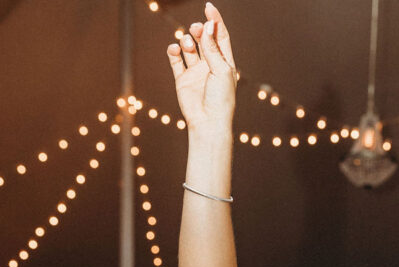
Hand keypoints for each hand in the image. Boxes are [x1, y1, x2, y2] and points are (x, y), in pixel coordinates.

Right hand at [167, 4, 236, 131]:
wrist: (208, 123)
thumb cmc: (220, 99)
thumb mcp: (220, 70)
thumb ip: (212, 48)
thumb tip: (208, 25)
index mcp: (225, 63)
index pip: (220, 36)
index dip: (215, 21)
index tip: (208, 7)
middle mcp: (210, 66)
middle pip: (203, 39)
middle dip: (198, 30)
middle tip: (195, 29)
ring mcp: (196, 72)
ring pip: (189, 48)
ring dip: (186, 41)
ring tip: (186, 44)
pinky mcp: (182, 80)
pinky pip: (176, 60)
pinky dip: (173, 52)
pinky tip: (174, 49)